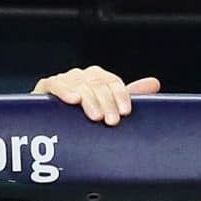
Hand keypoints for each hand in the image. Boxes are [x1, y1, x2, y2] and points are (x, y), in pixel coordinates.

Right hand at [32, 66, 160, 125]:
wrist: (53, 124)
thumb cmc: (83, 116)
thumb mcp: (108, 107)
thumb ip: (129, 95)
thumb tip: (154, 84)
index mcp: (99, 80)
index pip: (113, 82)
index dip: (121, 95)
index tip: (125, 112)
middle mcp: (83, 77)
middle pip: (97, 83)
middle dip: (106, 102)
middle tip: (111, 121)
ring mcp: (65, 80)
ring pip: (79, 84)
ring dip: (89, 99)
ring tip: (95, 116)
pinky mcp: (46, 87)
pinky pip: (55, 84)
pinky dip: (64, 90)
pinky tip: (73, 99)